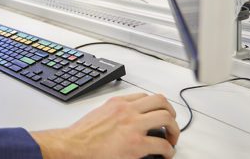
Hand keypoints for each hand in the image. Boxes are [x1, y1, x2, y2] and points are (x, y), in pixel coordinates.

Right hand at [31, 93, 179, 158]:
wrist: (74, 146)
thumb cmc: (82, 135)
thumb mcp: (99, 113)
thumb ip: (114, 113)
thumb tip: (124, 121)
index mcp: (118, 103)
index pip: (145, 96)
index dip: (155, 106)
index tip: (157, 114)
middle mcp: (128, 110)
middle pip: (161, 102)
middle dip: (171, 114)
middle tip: (170, 125)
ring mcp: (133, 126)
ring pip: (167, 118)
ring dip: (174, 130)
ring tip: (171, 139)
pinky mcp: (136, 144)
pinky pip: (162, 145)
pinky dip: (168, 150)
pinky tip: (165, 154)